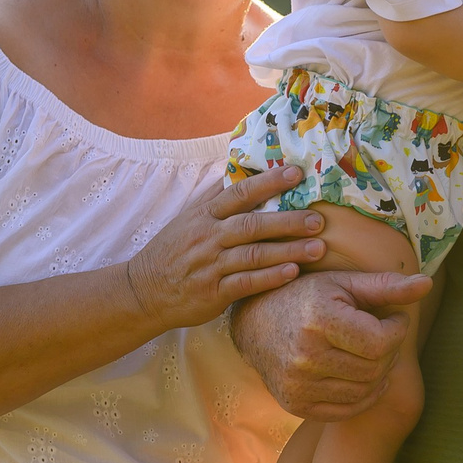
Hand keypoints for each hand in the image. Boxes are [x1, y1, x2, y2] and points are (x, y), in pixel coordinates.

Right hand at [123, 167, 325, 329]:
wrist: (144, 290)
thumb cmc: (174, 251)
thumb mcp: (189, 219)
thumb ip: (216, 198)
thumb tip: (239, 169)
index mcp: (204, 215)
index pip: (239, 193)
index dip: (268, 182)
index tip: (296, 172)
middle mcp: (208, 237)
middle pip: (252, 225)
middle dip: (288, 221)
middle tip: (318, 219)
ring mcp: (211, 265)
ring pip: (254, 255)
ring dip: (288, 251)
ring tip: (318, 248)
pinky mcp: (213, 293)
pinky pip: (246, 283)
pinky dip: (270, 278)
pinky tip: (293, 273)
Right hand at [232, 268, 431, 419]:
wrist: (255, 325)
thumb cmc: (307, 297)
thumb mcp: (344, 283)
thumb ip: (387, 286)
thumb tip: (427, 284)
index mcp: (319, 320)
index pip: (382, 341)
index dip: (398, 329)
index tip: (394, 319)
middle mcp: (305, 355)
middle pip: (376, 368)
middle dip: (390, 351)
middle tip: (384, 336)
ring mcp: (297, 384)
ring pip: (365, 390)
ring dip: (379, 373)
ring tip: (372, 352)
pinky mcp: (296, 404)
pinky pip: (347, 410)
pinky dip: (364, 395)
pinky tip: (364, 375)